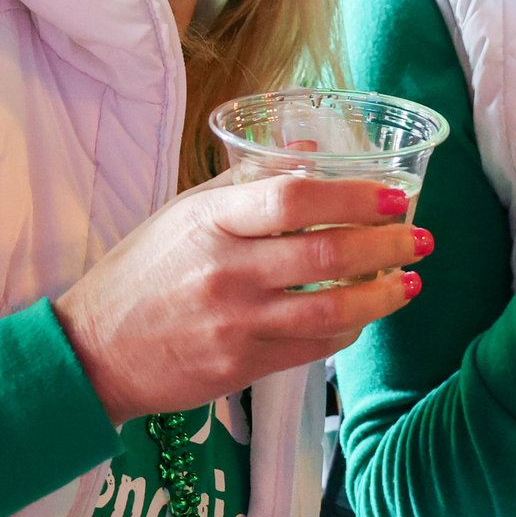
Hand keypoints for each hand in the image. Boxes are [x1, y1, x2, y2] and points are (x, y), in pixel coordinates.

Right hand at [55, 176, 432, 425]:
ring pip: (328, 310)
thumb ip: (247, 181)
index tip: (393, 197)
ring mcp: (235, 323)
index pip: (292, 198)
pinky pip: (312, 348)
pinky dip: (347, 329)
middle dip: (385, 246)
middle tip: (420, 238)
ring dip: (381, 296)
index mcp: (209, 221)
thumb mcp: (184, 212)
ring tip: (410, 284)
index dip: (352, 197)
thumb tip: (313, 149)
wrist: (95, 352)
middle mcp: (225, 271)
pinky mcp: (242, 367)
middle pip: (322, 254)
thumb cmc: (142, 272)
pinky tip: (366, 315)